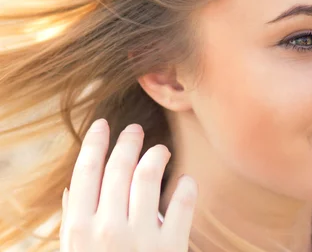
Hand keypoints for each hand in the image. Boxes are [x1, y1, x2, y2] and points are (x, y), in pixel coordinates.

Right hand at [60, 118, 197, 250]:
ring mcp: (141, 238)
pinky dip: (186, 185)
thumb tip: (73, 188)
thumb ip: (75, 223)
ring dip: (156, 154)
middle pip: (119, 166)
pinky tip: (185, 180)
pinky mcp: (171, 246)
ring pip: (149, 174)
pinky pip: (183, 202)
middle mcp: (108, 229)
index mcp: (80, 228)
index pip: (86, 171)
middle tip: (135, 129)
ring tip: (161, 151)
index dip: (94, 142)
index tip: (102, 124)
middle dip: (128, 141)